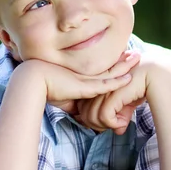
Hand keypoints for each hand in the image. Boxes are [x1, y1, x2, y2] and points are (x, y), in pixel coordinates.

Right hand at [23, 50, 140, 113]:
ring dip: (126, 66)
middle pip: (110, 65)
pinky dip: (118, 82)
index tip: (125, 59)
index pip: (102, 68)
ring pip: (111, 71)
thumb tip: (83, 115)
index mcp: (82, 73)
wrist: (32, 81)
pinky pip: (105, 84)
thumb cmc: (45, 88)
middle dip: (124, 60)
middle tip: (136, 54)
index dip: (114, 64)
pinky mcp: (85, 86)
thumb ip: (76, 103)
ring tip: (138, 58)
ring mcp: (86, 78)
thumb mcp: (64, 97)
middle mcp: (86, 73)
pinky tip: (129, 78)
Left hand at [76, 58, 169, 133]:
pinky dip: (113, 124)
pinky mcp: (112, 94)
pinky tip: (124, 122)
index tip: (108, 123)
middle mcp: (95, 87)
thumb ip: (120, 115)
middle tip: (114, 125)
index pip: (82, 110)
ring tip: (120, 123)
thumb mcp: (128, 103)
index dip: (92, 121)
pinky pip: (104, 117)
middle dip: (98, 126)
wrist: (152, 75)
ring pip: (92, 118)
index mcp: (94, 87)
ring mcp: (103, 90)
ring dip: (106, 126)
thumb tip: (118, 131)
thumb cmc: (140, 86)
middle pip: (84, 116)